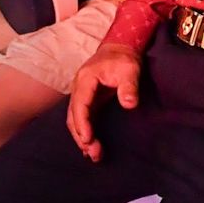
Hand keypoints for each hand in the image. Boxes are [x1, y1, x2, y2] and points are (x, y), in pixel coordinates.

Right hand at [66, 43, 143, 161]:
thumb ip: (129, 86)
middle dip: (81, 136)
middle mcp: (79, 88)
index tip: (88, 139)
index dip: (82, 123)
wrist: (120, 48)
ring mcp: (82, 94)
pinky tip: (89, 145)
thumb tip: (129, 104)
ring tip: (93, 154)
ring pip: (75, 119)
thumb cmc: (124, 58)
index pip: (80, 105)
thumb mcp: (130, 69)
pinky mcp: (88, 100)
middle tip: (93, 153)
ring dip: (82, 137)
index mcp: (85, 80)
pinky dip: (84, 131)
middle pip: (73, 116)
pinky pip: (82, 118)